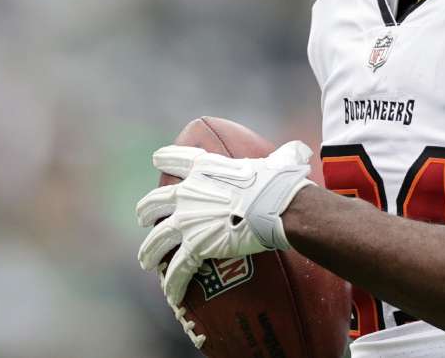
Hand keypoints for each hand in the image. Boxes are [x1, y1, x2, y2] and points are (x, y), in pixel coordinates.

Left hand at [135, 140, 313, 304]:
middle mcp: (188, 193)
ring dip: (150, 252)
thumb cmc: (280, 181)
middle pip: (155, 202)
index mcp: (205, 168)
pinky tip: (171, 293)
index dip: (165, 158)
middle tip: (144, 218)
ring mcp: (188, 221)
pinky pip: (177, 269)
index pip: (176, 158)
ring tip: (146, 261)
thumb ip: (284, 154)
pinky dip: (173, 283)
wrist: (276, 205)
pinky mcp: (195, 246)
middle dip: (146, 211)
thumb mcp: (280, 159)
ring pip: (157, 240)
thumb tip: (300, 151)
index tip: (157, 158)